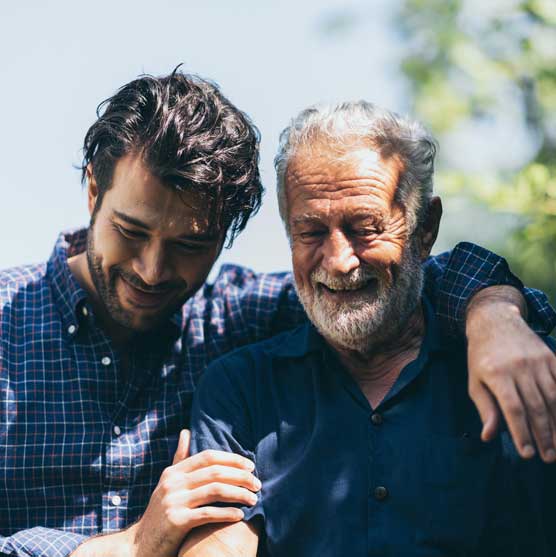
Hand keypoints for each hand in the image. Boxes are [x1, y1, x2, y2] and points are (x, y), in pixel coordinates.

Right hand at [128, 429, 260, 556]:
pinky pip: (207, 513)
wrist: (139, 546)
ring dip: (239, 494)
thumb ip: (180, 459)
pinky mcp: (176, 521)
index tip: (250, 466)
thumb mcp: (168, 483)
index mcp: (173, 472)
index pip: (208, 456)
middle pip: (215, 472)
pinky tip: (240, 515)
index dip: (231, 459)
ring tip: (254, 499)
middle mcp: (173, 483)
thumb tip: (186, 431)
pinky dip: (227, 513)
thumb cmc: (160, 513)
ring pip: (215, 490)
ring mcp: (173, 501)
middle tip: (258, 484)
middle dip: (240, 476)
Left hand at [466, 288, 555, 462]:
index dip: (522, 433)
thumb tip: (488, 436)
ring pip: (553, 398)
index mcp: (497, 374)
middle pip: (536, 407)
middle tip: (548, 457)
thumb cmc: (481, 356)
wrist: (495, 321)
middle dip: (543, 435)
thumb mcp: (474, 380)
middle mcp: (519, 367)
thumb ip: (484, 408)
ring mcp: (538, 361)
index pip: (513, 409)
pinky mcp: (551, 357)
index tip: (527, 454)